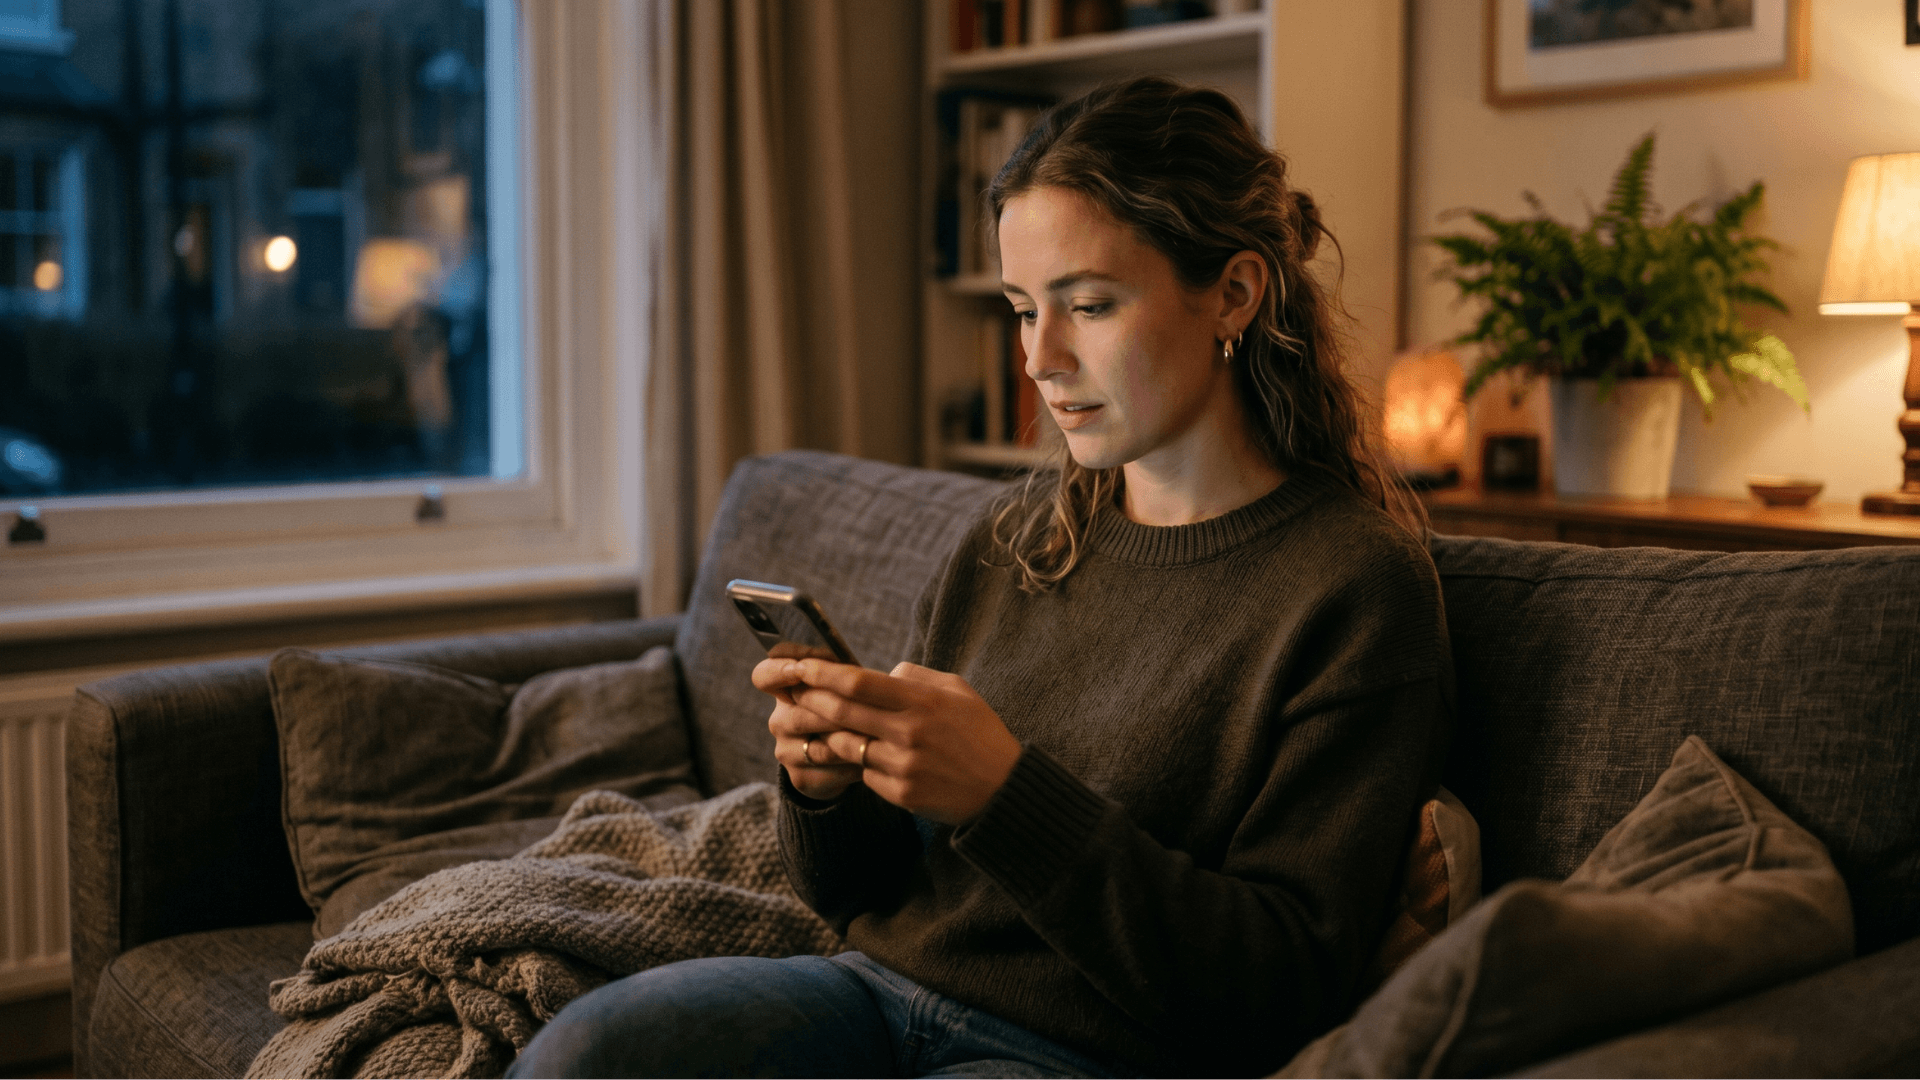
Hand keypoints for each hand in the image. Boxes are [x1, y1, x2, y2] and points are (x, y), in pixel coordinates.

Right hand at [755, 657, 864, 800]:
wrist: (854, 757)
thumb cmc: (857, 710)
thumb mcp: (852, 690)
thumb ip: (850, 678)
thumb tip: (877, 674)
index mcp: (788, 690)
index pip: (765, 676)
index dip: (778, 672)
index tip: (800, 670)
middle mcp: (780, 720)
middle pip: (798, 715)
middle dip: (833, 714)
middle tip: (863, 712)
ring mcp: (787, 751)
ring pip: (815, 746)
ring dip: (846, 742)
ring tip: (877, 738)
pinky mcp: (800, 778)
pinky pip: (825, 771)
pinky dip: (850, 766)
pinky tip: (871, 761)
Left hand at [782, 658, 1023, 825]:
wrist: (1002, 789)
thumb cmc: (979, 733)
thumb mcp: (957, 690)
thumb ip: (916, 676)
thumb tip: (882, 672)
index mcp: (922, 700)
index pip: (858, 682)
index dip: (823, 673)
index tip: (802, 666)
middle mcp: (909, 732)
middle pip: (842, 712)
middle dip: (811, 700)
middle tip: (795, 692)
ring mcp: (903, 766)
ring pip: (847, 746)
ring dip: (828, 735)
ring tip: (819, 725)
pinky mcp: (901, 794)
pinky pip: (865, 773)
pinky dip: (861, 762)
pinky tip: (864, 756)